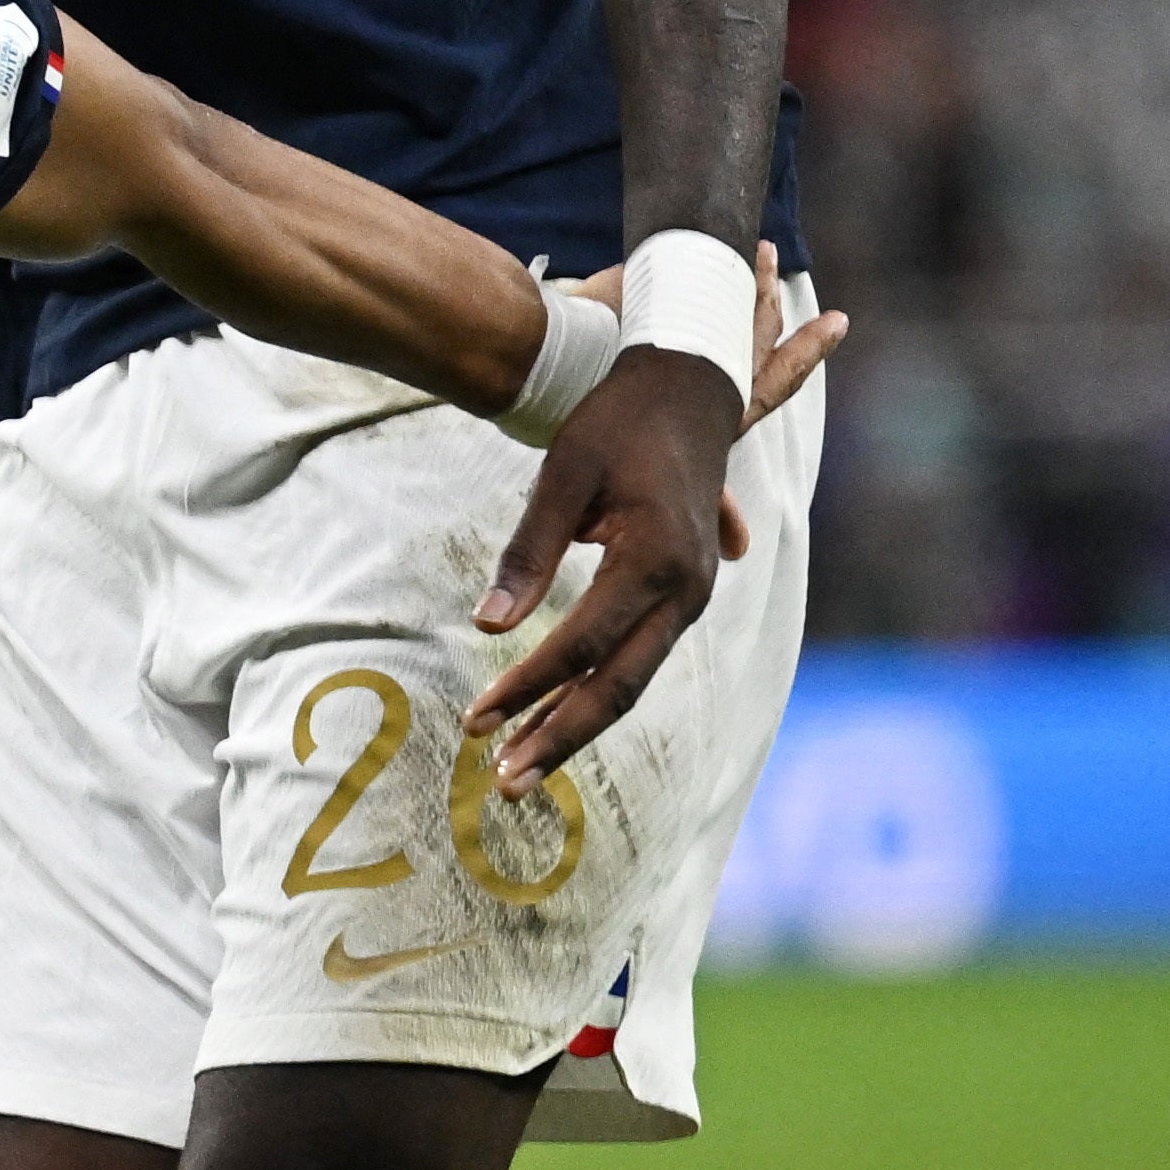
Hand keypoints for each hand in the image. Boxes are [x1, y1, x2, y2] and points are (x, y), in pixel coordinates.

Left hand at [467, 249, 833, 786]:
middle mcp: (687, 590)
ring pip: (632, 681)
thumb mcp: (564, 475)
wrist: (691, 388)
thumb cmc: (619, 423)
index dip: (527, 687)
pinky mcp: (685, 597)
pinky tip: (555, 723)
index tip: (475, 718)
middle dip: (557, 737)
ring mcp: (693, 597)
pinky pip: (640, 659)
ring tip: (520, 767)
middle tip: (503, 781)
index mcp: (656, 558)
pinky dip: (598, 695)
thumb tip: (486, 627)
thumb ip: (527, 553)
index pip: (580, 644)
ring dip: (576, 726)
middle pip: (617, 686)